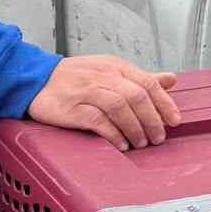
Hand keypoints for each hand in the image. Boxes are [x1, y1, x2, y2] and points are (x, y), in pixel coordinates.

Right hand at [27, 56, 180, 149]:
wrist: (36, 78)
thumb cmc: (75, 78)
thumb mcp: (111, 71)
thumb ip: (140, 78)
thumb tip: (171, 80)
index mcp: (116, 67)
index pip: (148, 83)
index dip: (164, 104)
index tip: (174, 121)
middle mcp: (104, 76)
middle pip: (137, 96)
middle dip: (152, 120)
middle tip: (158, 138)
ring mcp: (87, 91)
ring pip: (120, 107)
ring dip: (135, 128)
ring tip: (141, 143)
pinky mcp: (73, 107)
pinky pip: (99, 121)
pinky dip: (114, 134)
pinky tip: (121, 144)